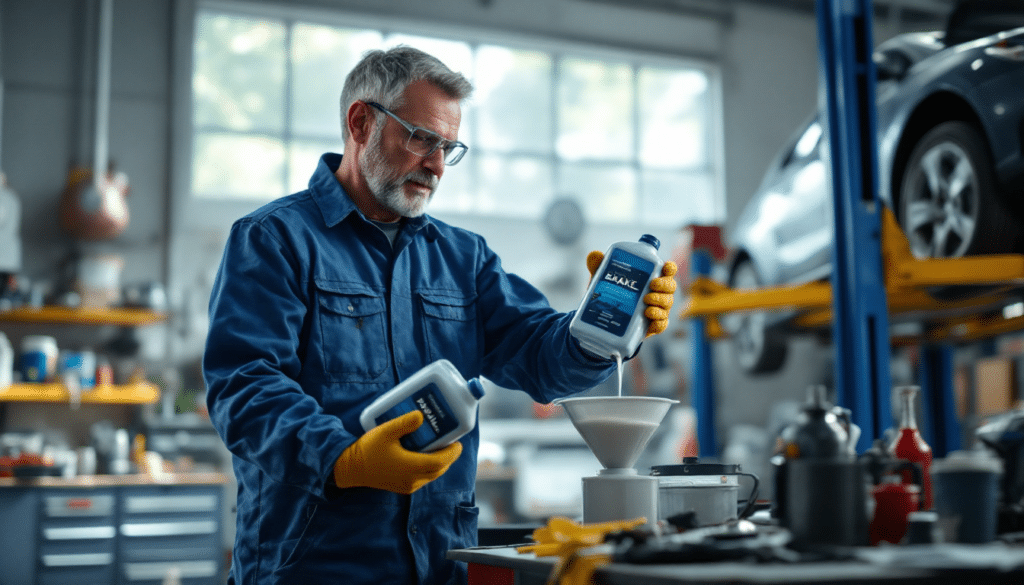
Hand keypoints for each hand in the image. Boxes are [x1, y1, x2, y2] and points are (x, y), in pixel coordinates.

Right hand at [333, 411, 461, 493]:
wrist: (350, 468)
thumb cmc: (367, 449)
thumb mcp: (386, 432)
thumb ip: (404, 424)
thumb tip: (421, 416)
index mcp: (410, 467)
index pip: (440, 462)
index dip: (452, 453)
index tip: (457, 443)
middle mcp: (411, 480)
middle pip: (439, 470)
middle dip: (448, 458)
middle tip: (451, 443)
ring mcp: (407, 486)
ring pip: (431, 476)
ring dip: (439, 464)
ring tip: (441, 448)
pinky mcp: (402, 487)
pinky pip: (423, 479)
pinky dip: (429, 469)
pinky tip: (425, 456)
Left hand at [586, 251, 677, 337]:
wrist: (604, 320)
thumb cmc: (611, 294)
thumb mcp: (604, 279)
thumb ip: (599, 266)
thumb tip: (594, 255)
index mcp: (652, 278)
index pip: (667, 270)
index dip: (670, 268)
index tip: (665, 267)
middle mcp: (659, 293)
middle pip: (671, 286)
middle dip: (664, 285)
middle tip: (652, 285)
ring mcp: (658, 310)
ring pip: (667, 304)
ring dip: (660, 301)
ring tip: (646, 302)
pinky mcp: (652, 326)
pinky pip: (662, 324)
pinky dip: (659, 321)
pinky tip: (651, 318)